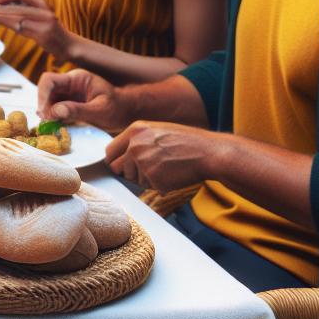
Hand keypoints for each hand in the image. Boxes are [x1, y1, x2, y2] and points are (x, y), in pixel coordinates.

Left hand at [0, 0, 72, 58]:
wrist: (70, 46)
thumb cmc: (53, 32)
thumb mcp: (42, 18)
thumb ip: (27, 12)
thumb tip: (5, 9)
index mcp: (43, 5)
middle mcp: (44, 11)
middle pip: (17, 5)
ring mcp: (45, 23)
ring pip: (17, 16)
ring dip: (0, 16)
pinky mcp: (43, 34)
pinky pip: (22, 28)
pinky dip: (9, 25)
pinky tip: (1, 24)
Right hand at [37, 68, 129, 131]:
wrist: (129, 113)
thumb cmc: (118, 109)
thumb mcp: (100, 111)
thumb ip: (77, 110)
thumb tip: (54, 111)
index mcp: (78, 78)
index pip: (50, 80)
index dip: (42, 95)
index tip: (43, 112)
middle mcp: (70, 84)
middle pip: (46, 90)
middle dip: (44, 106)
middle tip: (47, 123)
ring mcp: (69, 94)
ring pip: (49, 100)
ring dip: (48, 113)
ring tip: (51, 126)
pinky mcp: (70, 104)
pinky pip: (55, 108)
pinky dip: (53, 117)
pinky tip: (56, 126)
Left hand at [106, 121, 222, 189]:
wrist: (208, 153)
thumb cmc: (187, 142)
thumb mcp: (157, 130)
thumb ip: (137, 140)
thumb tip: (120, 155)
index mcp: (135, 131)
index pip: (110, 151)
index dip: (116, 160)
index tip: (121, 165)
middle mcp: (135, 146)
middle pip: (118, 168)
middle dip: (129, 172)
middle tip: (148, 170)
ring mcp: (143, 162)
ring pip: (133, 179)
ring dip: (146, 179)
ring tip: (166, 169)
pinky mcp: (153, 178)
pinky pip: (149, 187)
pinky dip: (159, 185)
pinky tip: (173, 176)